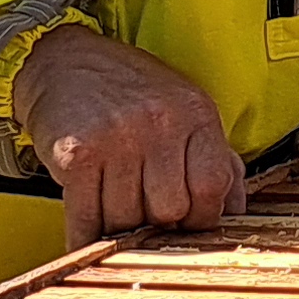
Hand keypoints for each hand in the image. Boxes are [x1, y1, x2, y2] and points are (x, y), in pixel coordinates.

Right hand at [12, 25, 243, 244]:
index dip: (204, 216)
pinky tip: (89, 238)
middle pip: (170, 210)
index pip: (213, 186)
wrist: (62, 61)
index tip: (189, 223)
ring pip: (127, 220)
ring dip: (120, 230)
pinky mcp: (76, 156)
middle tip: (146, 217)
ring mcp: (116, 139)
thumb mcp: (183, 108)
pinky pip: (86, 219)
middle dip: (159, 224)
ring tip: (115, 213)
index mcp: (194, 113)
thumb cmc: (128, 89)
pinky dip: (86, 238)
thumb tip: (236, 211)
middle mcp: (158, 123)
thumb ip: (216, 157)